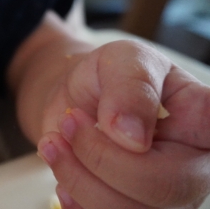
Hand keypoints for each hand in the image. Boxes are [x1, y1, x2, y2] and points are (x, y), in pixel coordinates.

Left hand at [37, 40, 209, 207]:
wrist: (77, 101)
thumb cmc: (110, 77)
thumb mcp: (122, 60)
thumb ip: (133, 87)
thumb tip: (132, 135)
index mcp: (204, 123)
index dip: (199, 135)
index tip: (144, 135)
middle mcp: (195, 168)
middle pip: (164, 186)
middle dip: (101, 154)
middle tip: (72, 120)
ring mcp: (168, 198)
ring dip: (79, 175)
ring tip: (59, 139)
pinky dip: (73, 194)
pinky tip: (65, 164)